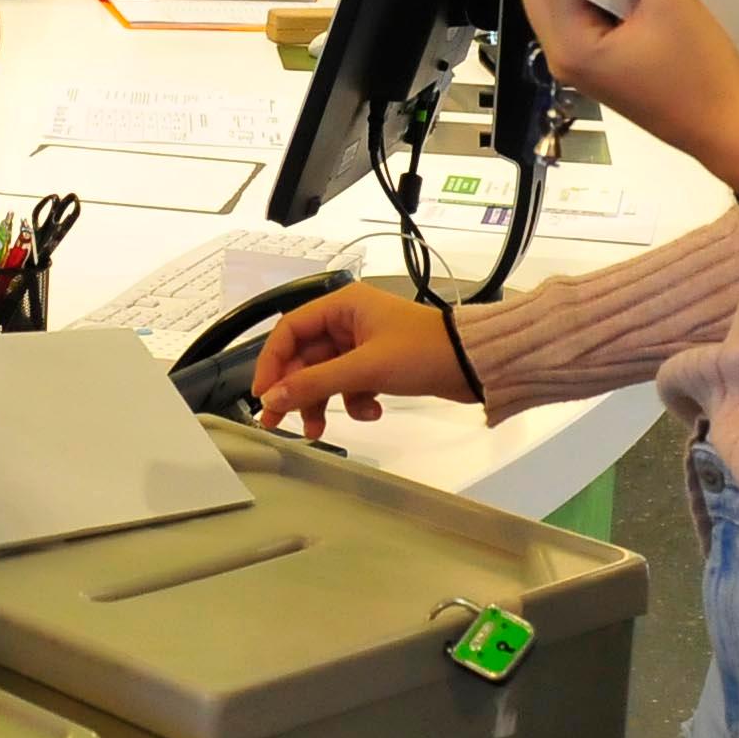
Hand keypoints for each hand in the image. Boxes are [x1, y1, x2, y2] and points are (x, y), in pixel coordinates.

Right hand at [247, 282, 464, 441]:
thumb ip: (315, 384)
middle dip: (295, 391)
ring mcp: (362, 344)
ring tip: (318, 431)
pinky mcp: (377, 365)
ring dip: (320, 403)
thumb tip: (272, 399)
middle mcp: (348, 321)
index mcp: (342, 305)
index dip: (272, 363)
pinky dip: (353, 403)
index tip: (263, 395)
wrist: (475, 364)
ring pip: (325, 376)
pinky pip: (349, 385)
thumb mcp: (365, 368)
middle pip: (304, 358)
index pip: (289, 330)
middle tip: (277, 422)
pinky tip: (372, 412)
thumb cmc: (423, 352)